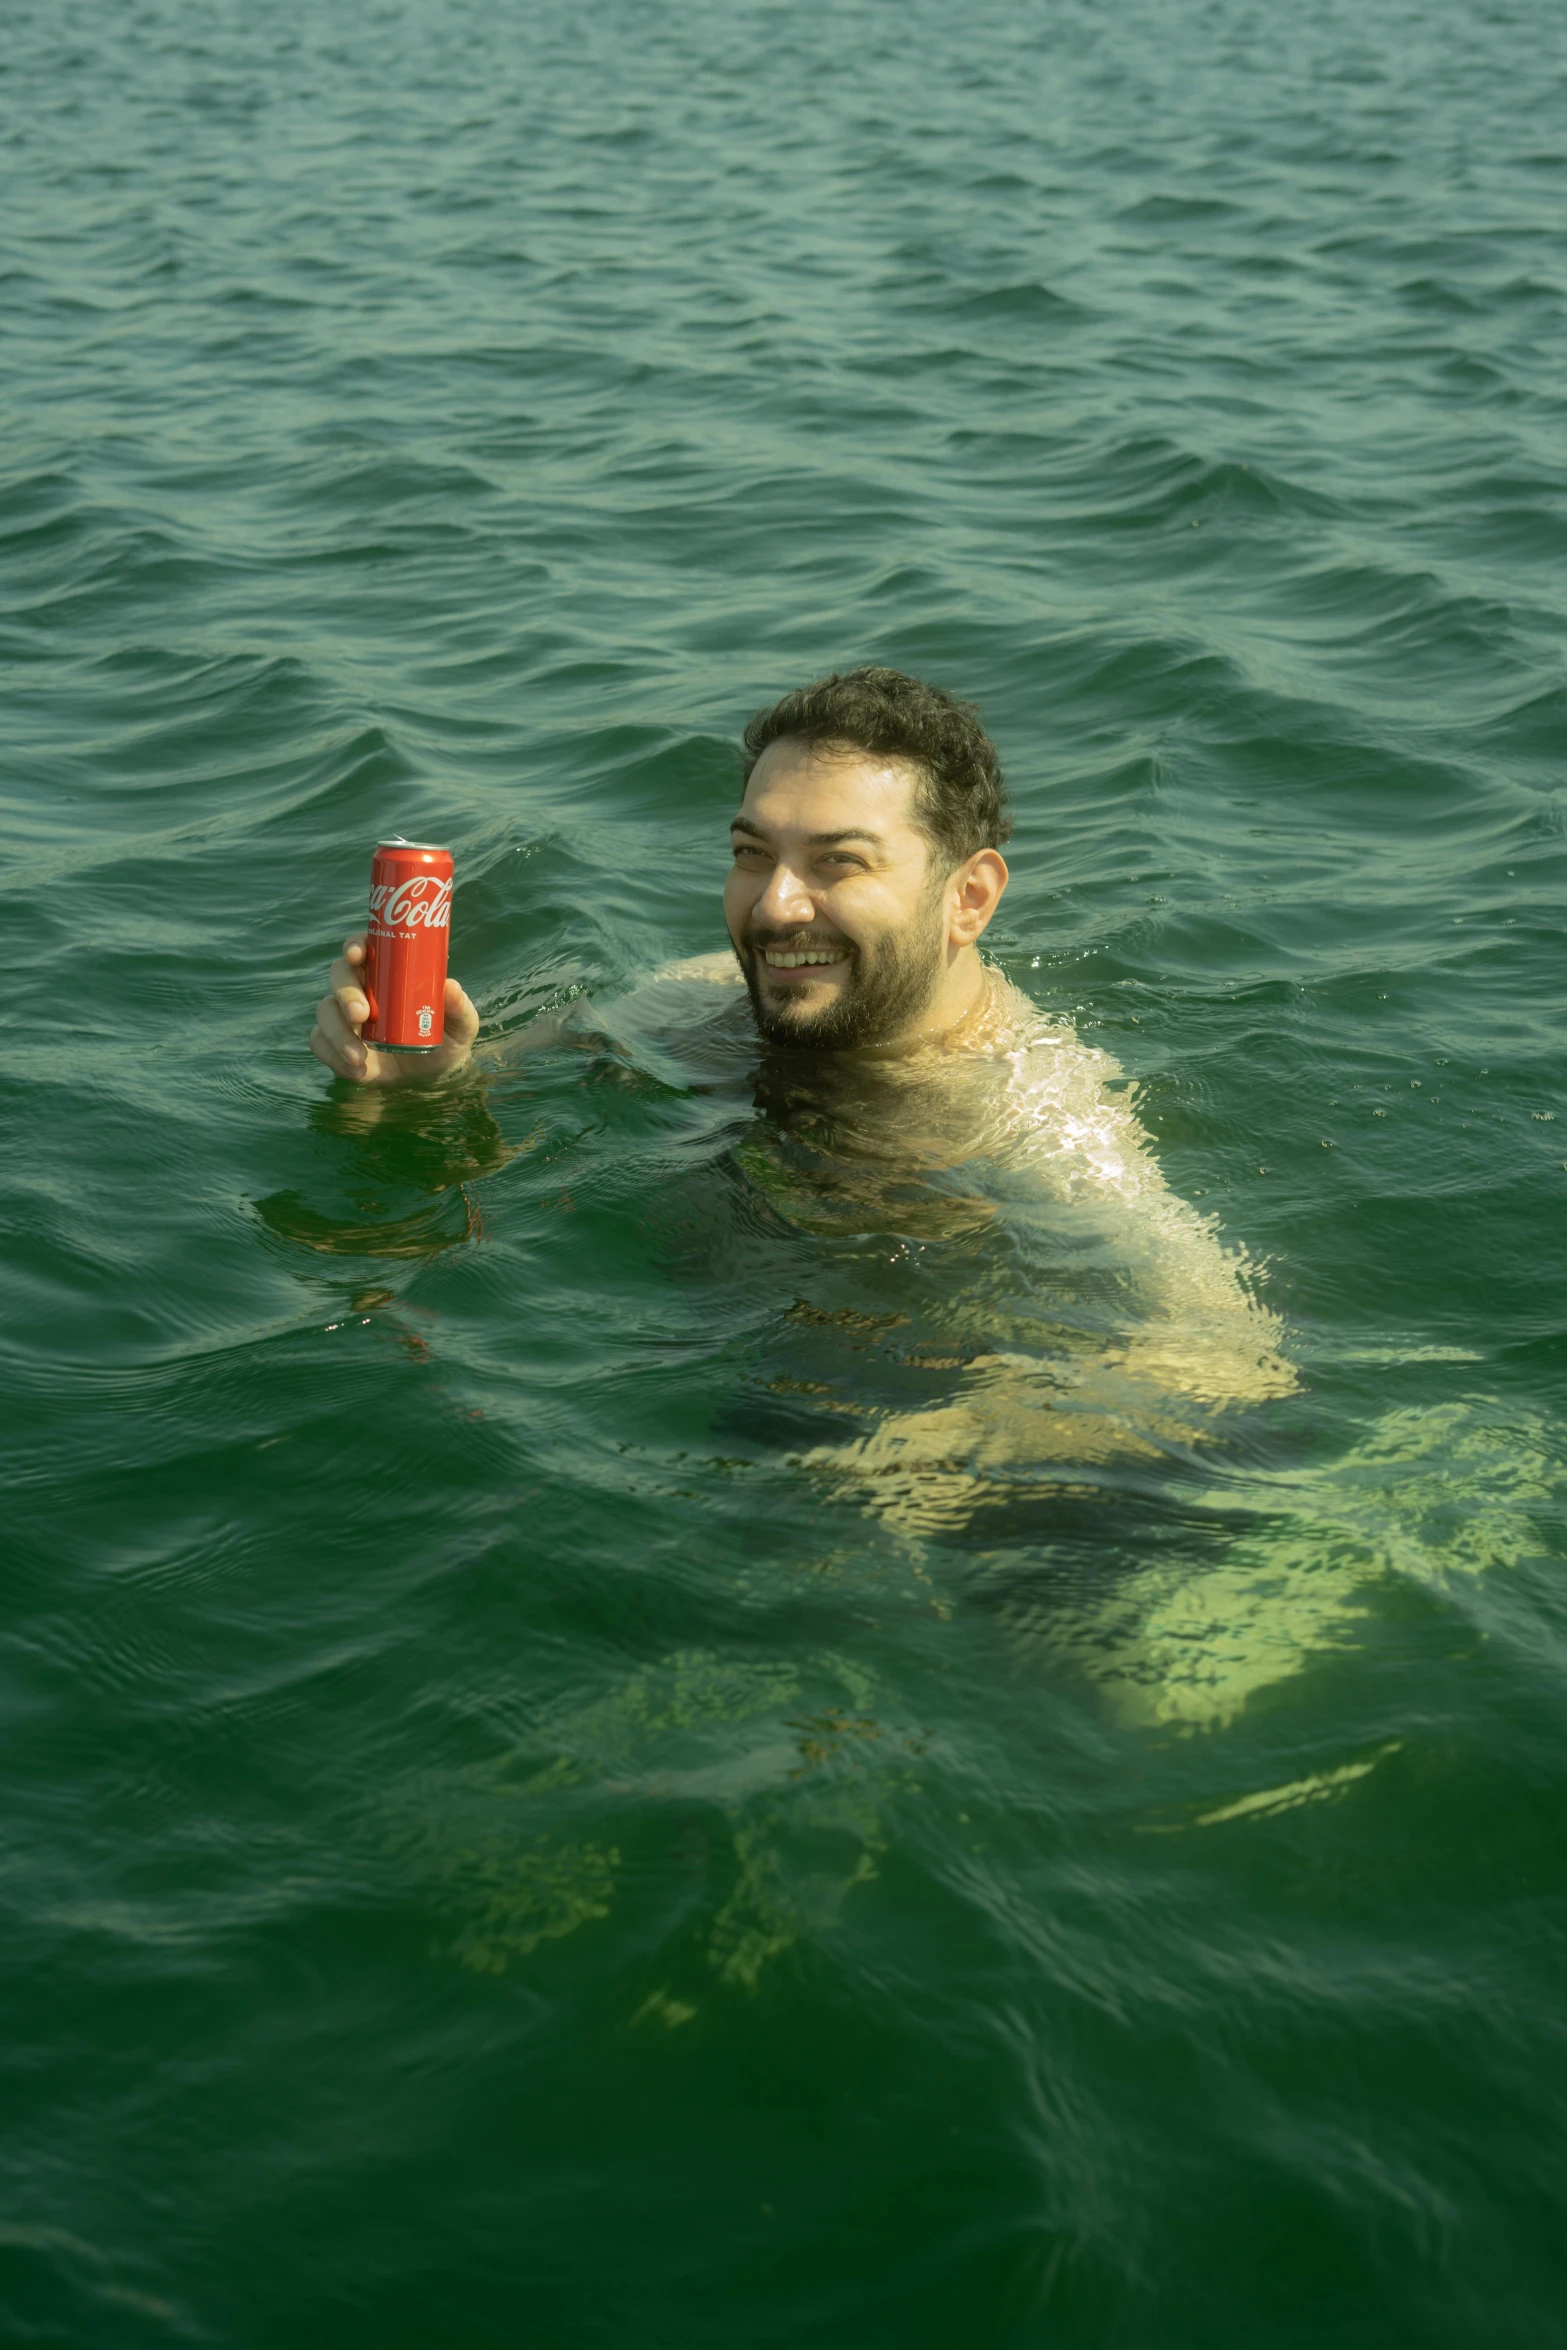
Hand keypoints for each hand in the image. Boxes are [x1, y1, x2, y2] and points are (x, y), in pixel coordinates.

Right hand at [309, 934, 479, 1084]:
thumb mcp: (461, 1025)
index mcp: (387, 972)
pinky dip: (332, 1056)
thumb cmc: (446, 1037)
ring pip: (324, 1010)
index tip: (358, 955)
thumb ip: (460, 1007)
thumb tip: (450, 986)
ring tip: (359, 1057)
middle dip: (345, 993)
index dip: (355, 945)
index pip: (363, 948)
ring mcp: (345, 1015)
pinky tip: (357, 1071)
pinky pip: (319, 1042)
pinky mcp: (336, 1043)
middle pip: (339, 975)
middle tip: (362, 1015)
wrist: (434, 1075)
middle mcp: (361, 988)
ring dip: (337, 1033)